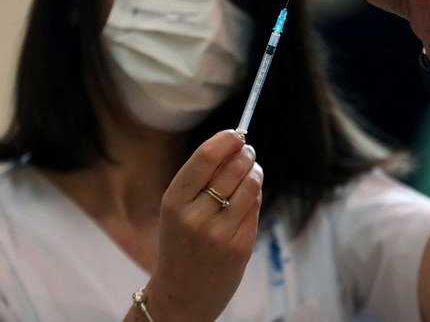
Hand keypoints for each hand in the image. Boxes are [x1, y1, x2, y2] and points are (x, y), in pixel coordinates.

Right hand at [146, 130, 262, 321]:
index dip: (226, 140)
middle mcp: (195, 216)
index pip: (206, 157)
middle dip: (245, 153)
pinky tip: (248, 196)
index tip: (236, 133)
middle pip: (233, 168)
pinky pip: (255, 209)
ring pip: (250, 185)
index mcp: (173, 201)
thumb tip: (233, 144)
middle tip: (248, 150)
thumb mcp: (176, 210)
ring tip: (253, 169)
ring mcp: (219, 234)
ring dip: (255, 171)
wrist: (180, 295)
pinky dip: (255, 196)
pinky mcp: (240, 248)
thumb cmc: (180, 244)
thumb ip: (200, 179)